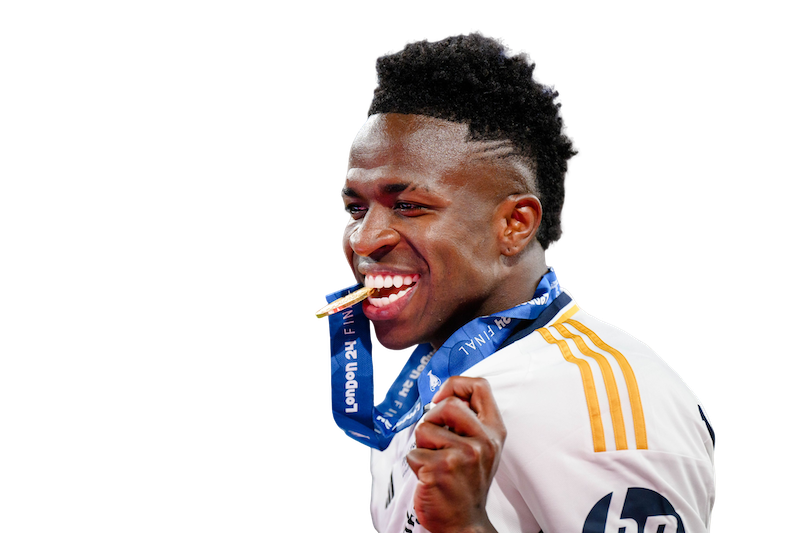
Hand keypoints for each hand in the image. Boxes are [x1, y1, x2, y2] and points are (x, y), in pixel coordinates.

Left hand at [405, 376, 506, 532]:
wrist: (465, 523)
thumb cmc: (467, 483)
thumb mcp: (482, 447)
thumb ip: (470, 420)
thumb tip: (442, 394)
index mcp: (494, 431)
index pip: (480, 386)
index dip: (455, 385)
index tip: (441, 398)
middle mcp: (483, 441)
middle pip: (448, 404)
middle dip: (432, 420)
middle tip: (435, 442)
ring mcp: (463, 455)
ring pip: (424, 428)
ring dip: (422, 446)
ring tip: (435, 463)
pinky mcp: (440, 469)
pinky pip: (412, 453)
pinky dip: (414, 464)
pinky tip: (429, 477)